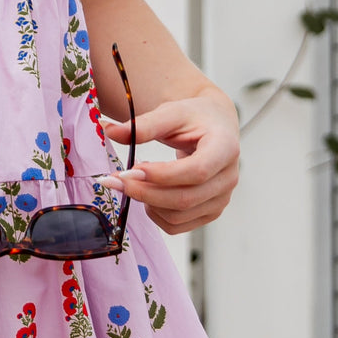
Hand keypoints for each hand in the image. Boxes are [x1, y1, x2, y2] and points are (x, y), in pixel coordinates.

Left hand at [100, 84, 239, 234]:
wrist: (213, 126)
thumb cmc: (195, 117)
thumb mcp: (172, 112)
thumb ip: (144, 124)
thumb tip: (109, 130)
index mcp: (225, 148)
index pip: (197, 171)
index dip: (163, 175)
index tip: (132, 169)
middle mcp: (228, 177)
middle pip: (185, 198)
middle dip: (145, 192)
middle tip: (115, 180)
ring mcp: (220, 198)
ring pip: (178, 216)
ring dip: (146, 203)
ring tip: (130, 182)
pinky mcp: (209, 212)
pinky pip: (177, 225)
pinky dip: (155, 214)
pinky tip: (146, 194)